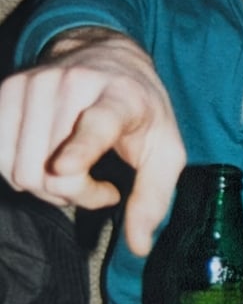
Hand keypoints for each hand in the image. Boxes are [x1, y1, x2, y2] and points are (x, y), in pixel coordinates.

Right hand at [0, 28, 185, 253]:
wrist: (110, 58)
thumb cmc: (142, 112)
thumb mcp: (166, 150)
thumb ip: (154, 196)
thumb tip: (140, 245)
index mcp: (123, 97)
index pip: (97, 124)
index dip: (80, 149)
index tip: (65, 165)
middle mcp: (74, 84)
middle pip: (51, 170)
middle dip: (73, 193)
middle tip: (96, 184)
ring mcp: (34, 84)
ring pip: (19, 169)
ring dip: (46, 185)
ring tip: (73, 169)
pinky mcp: (5, 90)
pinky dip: (18, 171)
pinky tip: (45, 159)